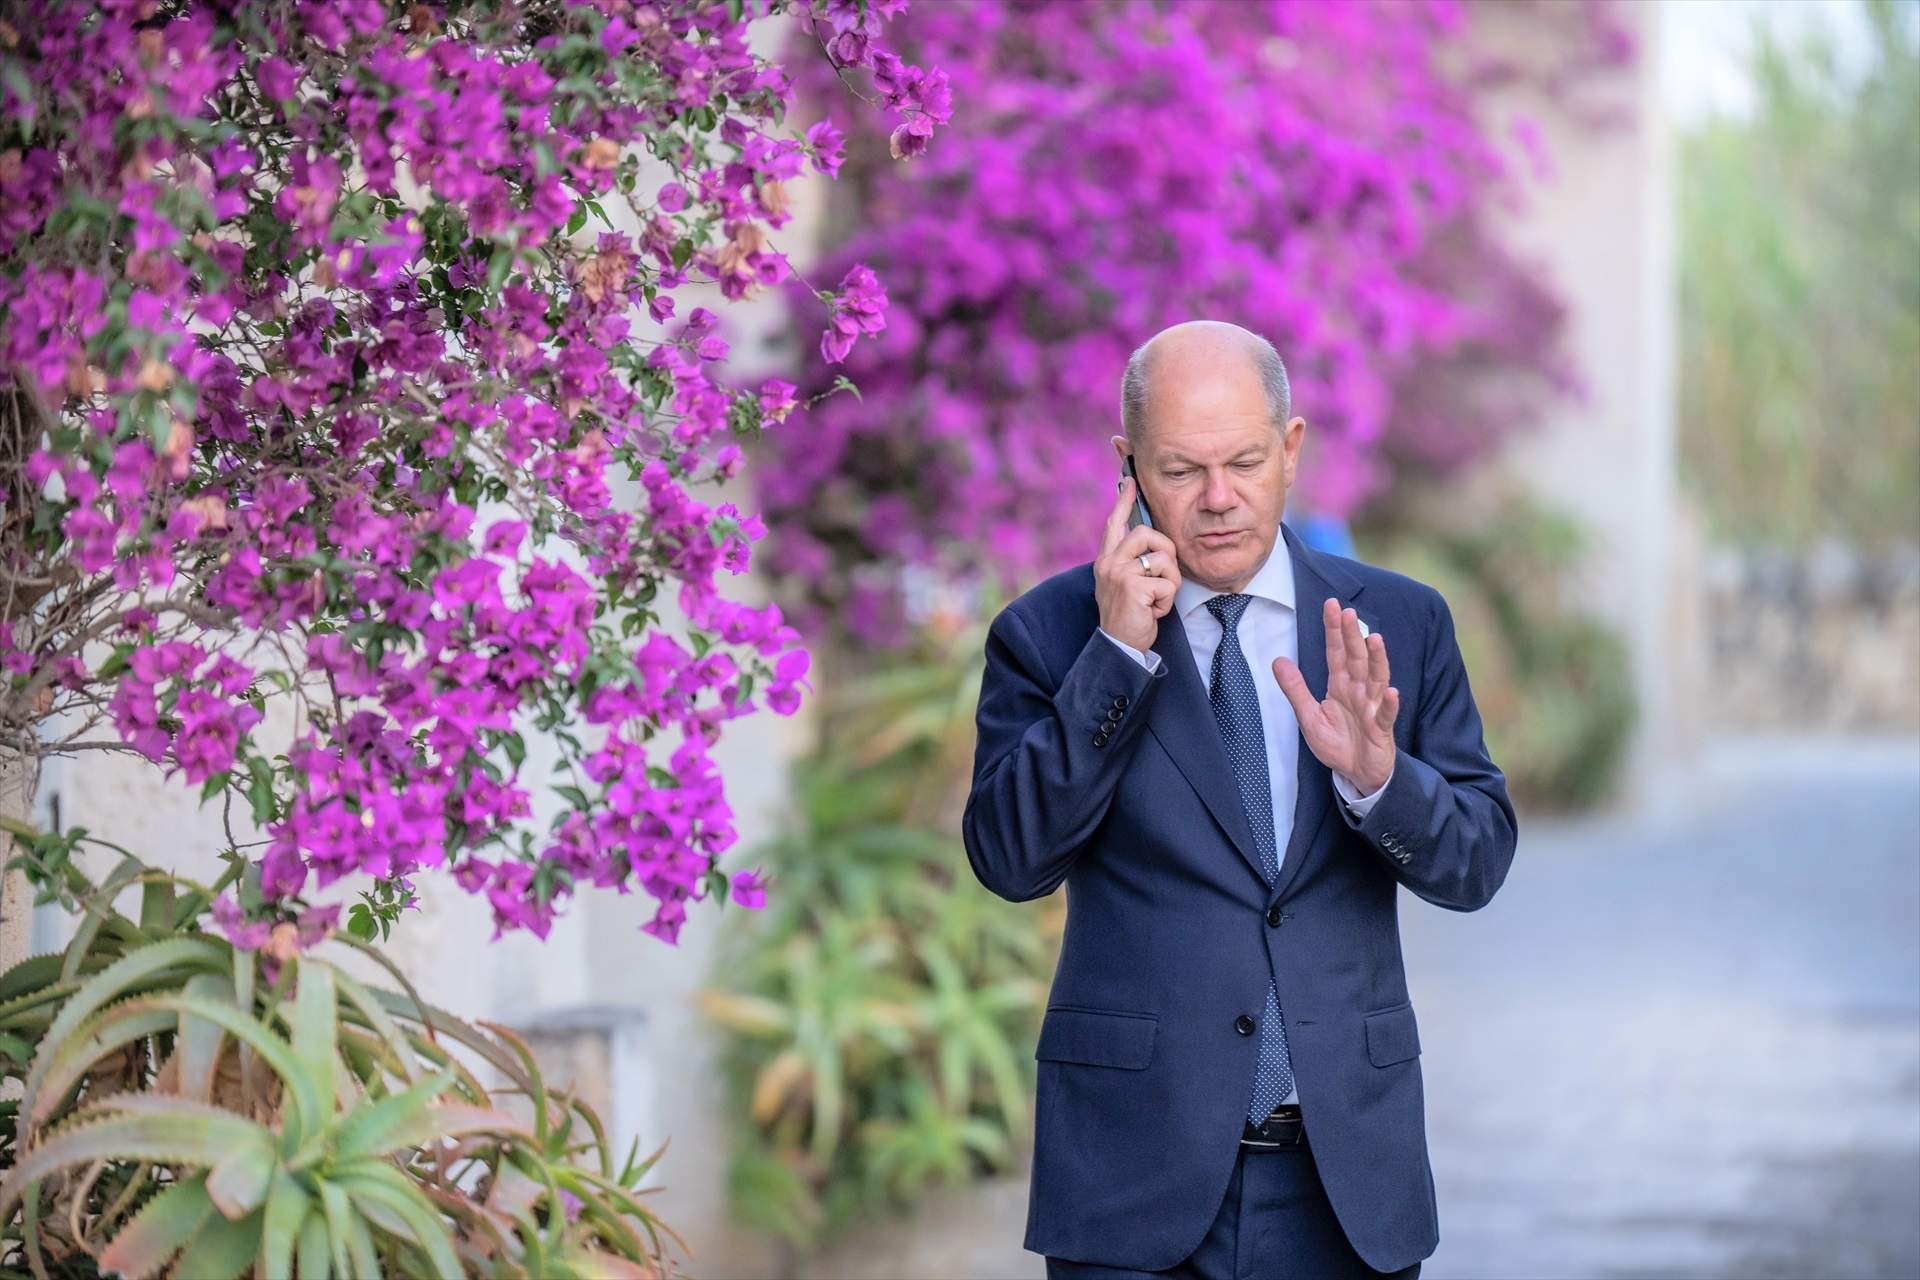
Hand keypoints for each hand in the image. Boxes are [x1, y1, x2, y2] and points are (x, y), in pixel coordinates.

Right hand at [1094, 476, 1180, 651]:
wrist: (1118, 647)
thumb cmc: (1128, 616)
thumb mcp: (1123, 584)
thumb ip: (1131, 562)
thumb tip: (1149, 541)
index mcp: (1107, 560)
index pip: (1115, 524)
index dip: (1123, 501)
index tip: (1130, 482)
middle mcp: (1109, 563)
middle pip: (1148, 533)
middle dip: (1166, 552)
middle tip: (1163, 576)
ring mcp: (1119, 574)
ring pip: (1164, 560)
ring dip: (1169, 584)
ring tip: (1154, 601)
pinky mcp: (1133, 588)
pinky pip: (1167, 585)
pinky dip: (1166, 603)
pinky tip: (1153, 612)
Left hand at [1273, 598, 1398, 793]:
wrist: (1357, 773)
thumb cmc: (1337, 743)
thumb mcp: (1309, 716)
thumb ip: (1295, 689)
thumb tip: (1277, 660)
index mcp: (1340, 685)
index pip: (1336, 652)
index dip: (1333, 630)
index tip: (1330, 605)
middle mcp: (1358, 690)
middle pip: (1357, 658)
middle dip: (1353, 636)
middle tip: (1348, 612)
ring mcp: (1372, 707)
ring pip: (1376, 679)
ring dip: (1377, 660)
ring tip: (1375, 640)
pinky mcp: (1381, 727)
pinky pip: (1386, 714)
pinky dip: (1389, 703)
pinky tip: (1390, 691)